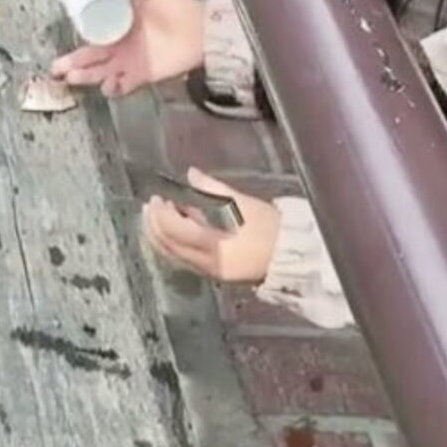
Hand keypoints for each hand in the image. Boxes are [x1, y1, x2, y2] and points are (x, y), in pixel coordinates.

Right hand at [51, 0, 203, 97]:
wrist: (202, 29)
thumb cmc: (178, 6)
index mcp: (119, 26)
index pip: (92, 36)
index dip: (78, 42)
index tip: (64, 45)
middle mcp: (121, 47)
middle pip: (92, 58)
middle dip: (73, 65)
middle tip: (57, 68)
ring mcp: (131, 62)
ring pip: (102, 73)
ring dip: (87, 77)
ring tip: (72, 77)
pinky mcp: (143, 75)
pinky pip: (125, 86)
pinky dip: (115, 89)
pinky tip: (108, 87)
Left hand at [143, 169, 280, 283]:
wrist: (295, 257)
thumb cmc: (273, 229)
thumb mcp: (244, 204)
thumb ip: (214, 189)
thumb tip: (191, 174)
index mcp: (214, 247)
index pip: (175, 231)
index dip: (161, 214)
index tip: (157, 198)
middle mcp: (207, 264)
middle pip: (168, 247)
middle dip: (154, 225)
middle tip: (151, 206)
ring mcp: (210, 272)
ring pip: (173, 255)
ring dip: (161, 234)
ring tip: (158, 214)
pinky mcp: (215, 273)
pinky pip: (184, 258)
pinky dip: (174, 242)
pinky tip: (178, 226)